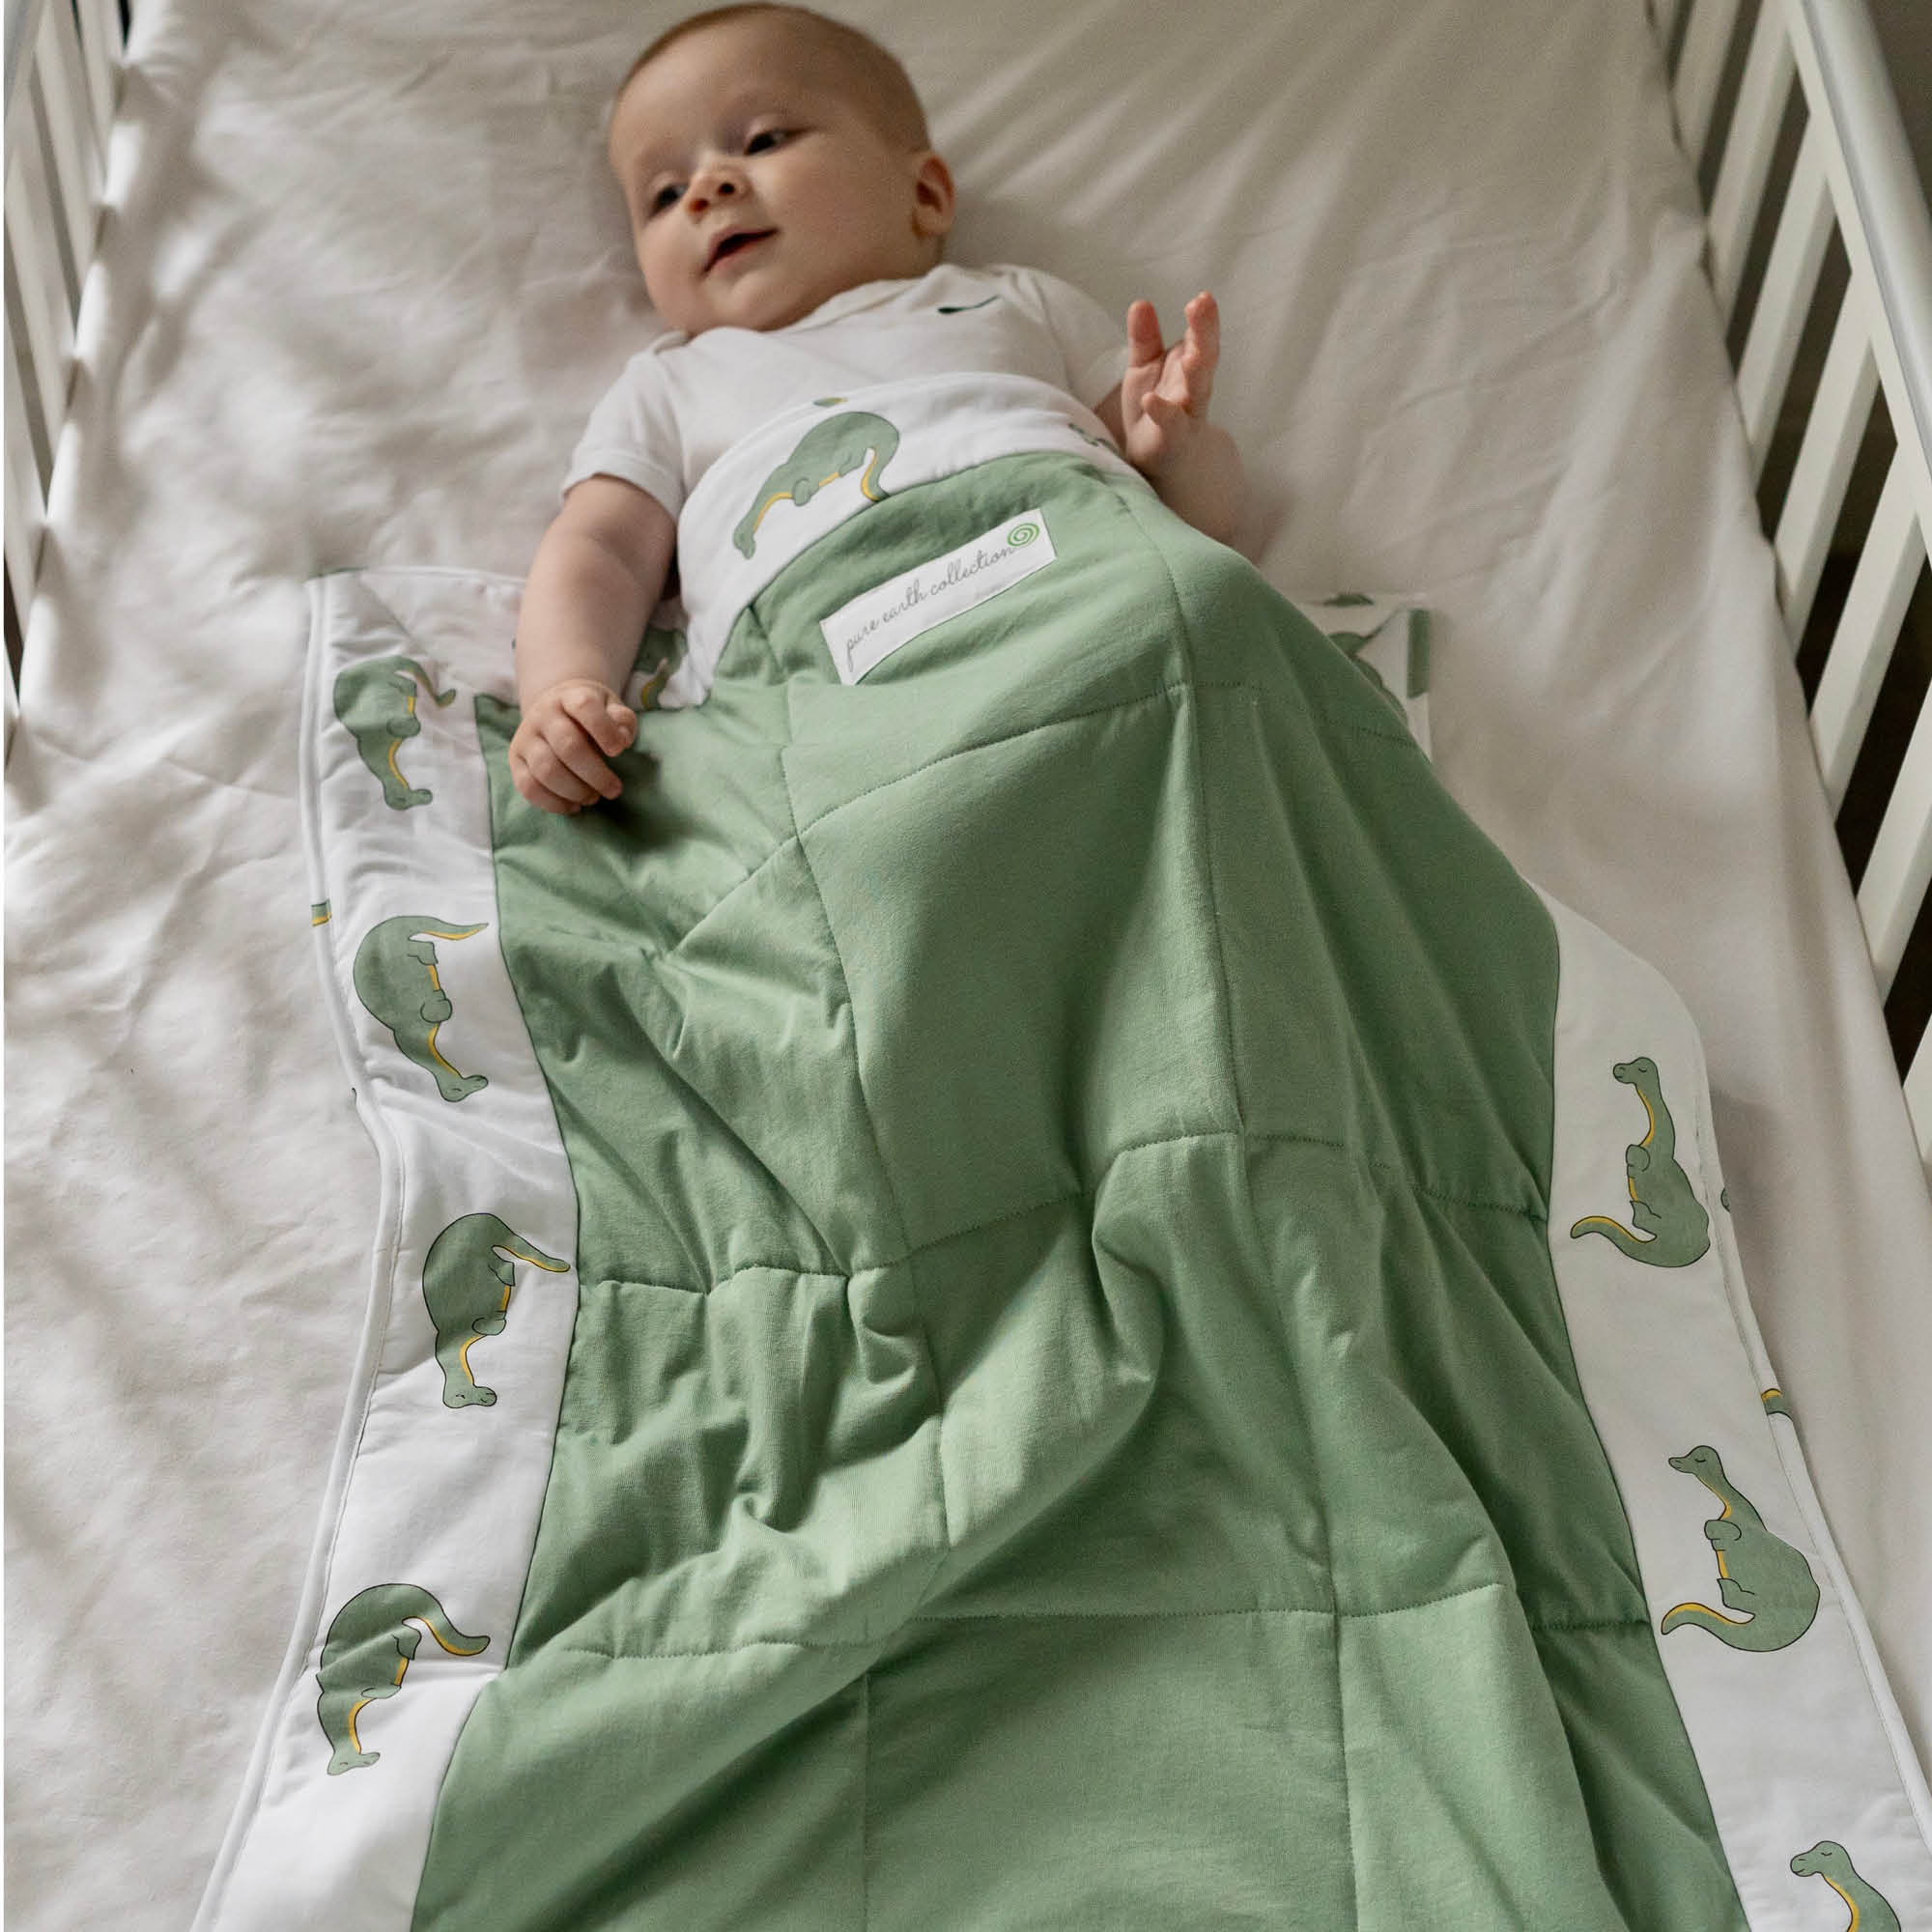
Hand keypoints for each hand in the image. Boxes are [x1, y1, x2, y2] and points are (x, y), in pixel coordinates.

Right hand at [510, 678, 637, 813]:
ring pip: (546, 770)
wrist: (555, 710)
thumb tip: (622, 739)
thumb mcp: (611, 709)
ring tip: (593, 798)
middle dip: (596, 774)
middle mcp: (542, 714)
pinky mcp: (515, 760)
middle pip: (567, 746)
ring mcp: (525, 737)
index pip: (584, 706)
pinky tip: (574, 807)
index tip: (619, 750)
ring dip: (575, 791)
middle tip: (614, 790)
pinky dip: (553, 803)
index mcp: (569, 697)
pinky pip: (528, 787)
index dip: (604, 730)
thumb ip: (622, 720)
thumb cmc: (590, 715)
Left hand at [1119, 292, 1219, 476]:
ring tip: (1191, 356)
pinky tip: (1151, 400)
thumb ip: (1144, 338)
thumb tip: (1141, 302)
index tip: (1202, 298)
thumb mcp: (1144, 367)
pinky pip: (1171, 425)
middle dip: (1205, 332)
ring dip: (1196, 371)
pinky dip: (1163, 413)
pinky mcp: (1173, 439)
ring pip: (1197, 389)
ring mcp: (1186, 413)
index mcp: (1189, 364)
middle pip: (1206, 356)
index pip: (1200, 337)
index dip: (1203, 318)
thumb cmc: (1156, 408)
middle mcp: (1193, 386)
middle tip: (1203, 306)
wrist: (1159, 459)